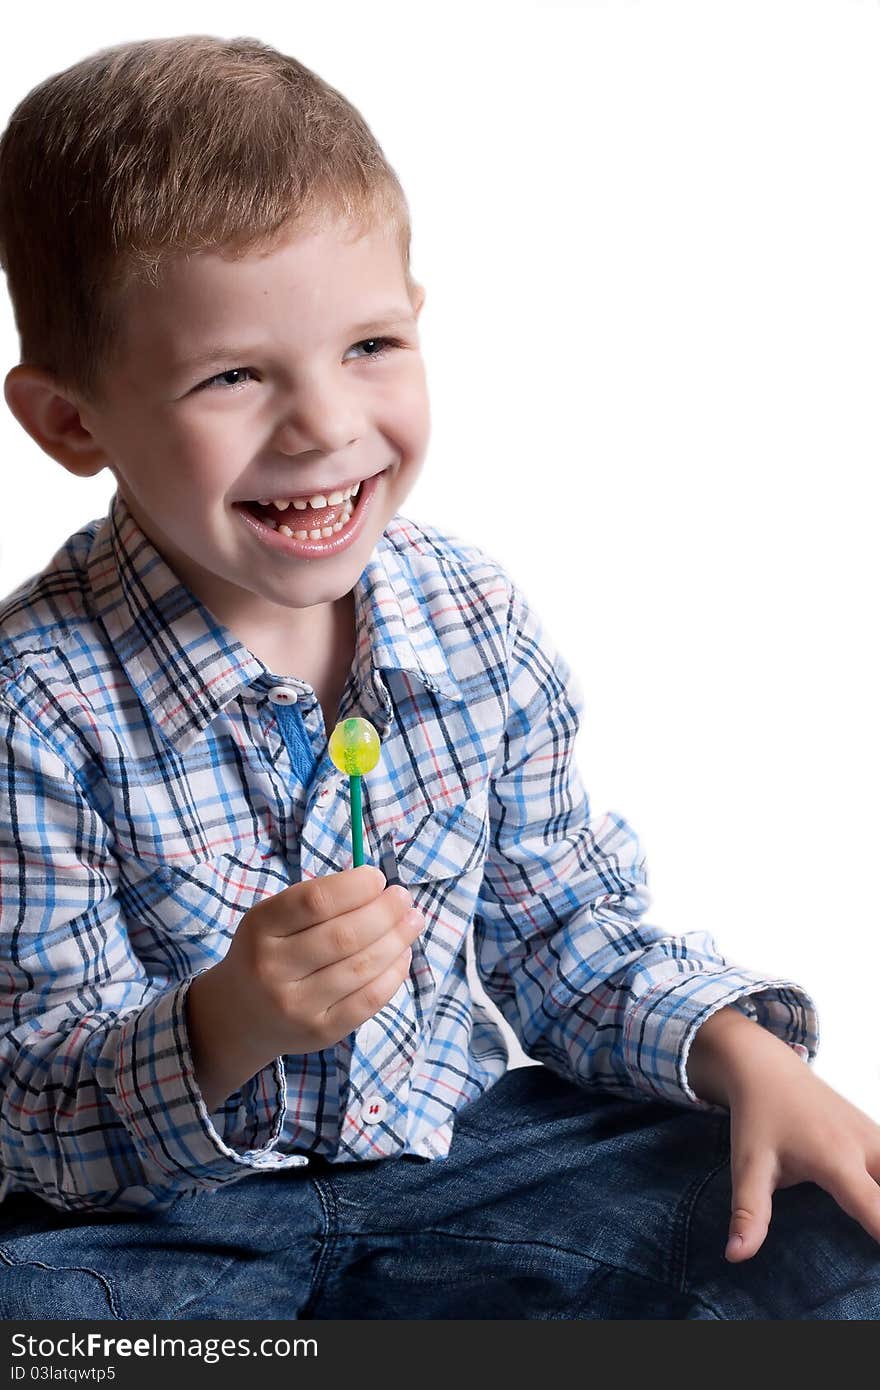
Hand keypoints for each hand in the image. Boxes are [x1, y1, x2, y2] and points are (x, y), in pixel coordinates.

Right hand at [186, 865, 423, 1109]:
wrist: (240, 1017)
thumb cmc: (268, 952)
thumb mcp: (273, 919)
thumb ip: (316, 901)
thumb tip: (377, 886)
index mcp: (260, 928)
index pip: (315, 902)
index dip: (355, 887)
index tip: (378, 877)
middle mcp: (273, 969)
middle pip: (344, 936)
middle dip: (385, 912)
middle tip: (403, 898)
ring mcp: (297, 1005)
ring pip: (361, 968)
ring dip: (397, 940)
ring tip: (412, 921)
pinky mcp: (320, 1032)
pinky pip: (368, 1000)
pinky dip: (393, 974)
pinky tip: (402, 955)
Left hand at [724, 1053, 879, 1261]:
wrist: (765, 1067)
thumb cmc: (757, 1118)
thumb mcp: (748, 1165)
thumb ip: (749, 1212)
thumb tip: (736, 1256)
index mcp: (836, 1160)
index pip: (875, 1208)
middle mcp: (864, 1145)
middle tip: (875, 1241)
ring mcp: (873, 1133)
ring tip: (875, 1216)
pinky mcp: (873, 1129)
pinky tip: (876, 1192)